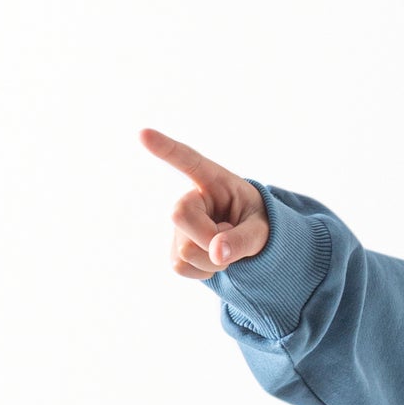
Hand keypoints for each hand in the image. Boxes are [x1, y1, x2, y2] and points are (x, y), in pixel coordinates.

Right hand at [141, 127, 268, 278]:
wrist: (251, 244)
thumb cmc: (257, 225)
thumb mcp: (261, 230)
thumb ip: (243, 240)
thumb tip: (216, 254)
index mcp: (214, 180)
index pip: (187, 160)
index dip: (165, 148)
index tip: (142, 132)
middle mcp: (191, 198)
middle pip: (179, 215)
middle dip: (209, 238)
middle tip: (230, 239)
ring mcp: (178, 225)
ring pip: (184, 250)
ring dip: (211, 261)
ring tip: (224, 248)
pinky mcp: (174, 248)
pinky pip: (181, 267)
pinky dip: (203, 272)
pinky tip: (212, 260)